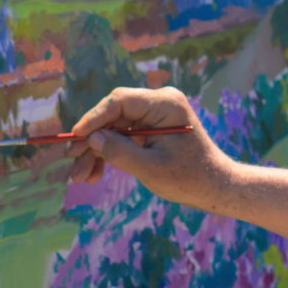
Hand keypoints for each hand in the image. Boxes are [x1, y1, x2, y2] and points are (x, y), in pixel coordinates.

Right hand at [66, 86, 232, 211]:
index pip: (120, 101)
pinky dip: (109, 153)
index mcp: (165, 104)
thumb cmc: (189, 178)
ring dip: (96, 151)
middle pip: (113, 115)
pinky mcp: (151, 128)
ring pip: (114, 128)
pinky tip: (94, 174)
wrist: (215, 186)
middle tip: (72, 164)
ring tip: (80, 177)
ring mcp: (155, 114)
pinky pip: (123, 136)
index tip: (75, 137)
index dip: (93, 118)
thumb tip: (91, 138)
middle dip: (91, 140)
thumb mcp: (150, 168)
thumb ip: (119, 151)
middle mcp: (160, 102)